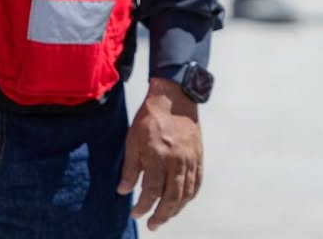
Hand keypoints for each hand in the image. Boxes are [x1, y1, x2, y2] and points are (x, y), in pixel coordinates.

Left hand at [119, 78, 202, 229]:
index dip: (143, 206)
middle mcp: (177, 159)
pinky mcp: (199, 154)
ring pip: (186, 192)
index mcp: (158, 155)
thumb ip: (130, 168)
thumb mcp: (132, 141)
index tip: (135, 214)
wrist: (174, 97)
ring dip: (176, 208)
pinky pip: (197, 180)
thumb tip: (124, 191)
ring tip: (166, 217)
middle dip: (161, 214)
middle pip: (172, 196)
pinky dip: (190, 195)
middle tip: (152, 225)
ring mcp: (190, 157)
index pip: (152, 191)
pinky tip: (182, 201)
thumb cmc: (149, 118)